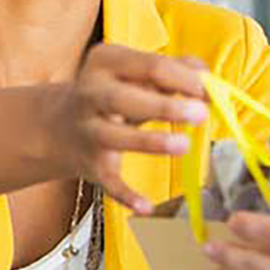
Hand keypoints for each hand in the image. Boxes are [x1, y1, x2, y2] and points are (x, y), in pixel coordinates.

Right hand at [48, 44, 209, 212]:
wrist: (57, 126)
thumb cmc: (112, 95)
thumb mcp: (134, 73)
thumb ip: (172, 70)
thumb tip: (208, 77)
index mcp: (106, 63)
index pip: (150, 66)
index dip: (185, 79)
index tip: (212, 91)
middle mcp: (91, 94)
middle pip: (126, 98)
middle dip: (165, 107)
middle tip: (200, 113)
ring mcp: (88, 130)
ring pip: (115, 136)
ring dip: (150, 142)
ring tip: (183, 145)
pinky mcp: (90, 164)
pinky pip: (108, 181)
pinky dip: (126, 195)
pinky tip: (147, 206)